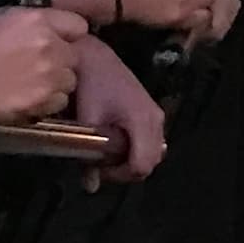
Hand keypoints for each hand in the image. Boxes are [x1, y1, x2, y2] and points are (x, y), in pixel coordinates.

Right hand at [0, 4, 88, 124]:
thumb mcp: (2, 19)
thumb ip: (34, 20)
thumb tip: (54, 28)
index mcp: (38, 20)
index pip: (78, 25)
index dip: (68, 35)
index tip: (59, 42)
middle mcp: (49, 46)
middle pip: (76, 55)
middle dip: (61, 60)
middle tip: (40, 66)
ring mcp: (49, 75)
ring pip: (70, 79)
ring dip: (57, 82)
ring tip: (34, 83)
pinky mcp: (44, 100)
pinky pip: (60, 100)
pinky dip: (49, 101)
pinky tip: (31, 97)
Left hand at [67, 33, 167, 181]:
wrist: (93, 56)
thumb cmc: (91, 83)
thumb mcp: (87, 120)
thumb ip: (89, 157)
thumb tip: (91, 186)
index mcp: (143, 121)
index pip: (143, 165)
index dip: (121, 174)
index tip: (100, 169)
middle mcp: (156, 119)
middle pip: (151, 161)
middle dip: (126, 169)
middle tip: (101, 164)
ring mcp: (155, 114)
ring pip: (152, 152)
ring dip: (130, 159)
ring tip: (106, 152)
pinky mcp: (150, 111)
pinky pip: (149, 140)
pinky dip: (134, 147)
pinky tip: (112, 140)